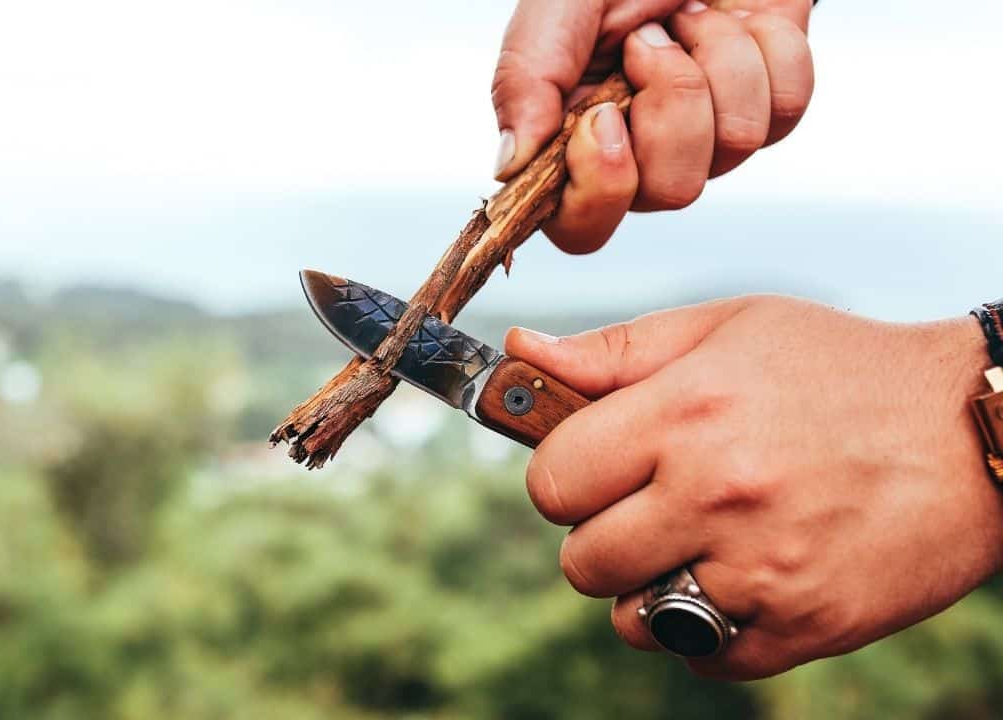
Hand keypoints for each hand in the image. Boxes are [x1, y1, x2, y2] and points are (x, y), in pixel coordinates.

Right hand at [492, 0, 813, 252]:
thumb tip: (507, 169)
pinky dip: (764, 44)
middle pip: (674, 191)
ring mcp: (711, 137)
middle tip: (649, 40)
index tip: (601, 115)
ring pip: (737, 145)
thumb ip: (523, 88)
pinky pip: (787, 105)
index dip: (601, 188)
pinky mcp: (772, 103)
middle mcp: (644, 157)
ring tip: (687, 16)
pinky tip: (735, 18)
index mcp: (577, 148)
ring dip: (714, 57)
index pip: (584, 229)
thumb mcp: (548, 16)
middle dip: (671, 101)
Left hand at [506, 296, 1002, 679]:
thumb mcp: (727, 327)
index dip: (562, 478)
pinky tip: (741, 580)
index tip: (593, 470)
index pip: (550, 482)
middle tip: (649, 507)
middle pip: (581, 560)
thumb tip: (523, 352)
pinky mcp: (806, 624)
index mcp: (685, 412)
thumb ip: (615, 351)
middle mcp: (716, 493)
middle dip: (601, 535)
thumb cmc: (840, 367)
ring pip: (632, 619)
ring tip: (697, 545)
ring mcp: (762, 568)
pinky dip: (707, 630)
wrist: (973, 425)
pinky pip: (702, 659)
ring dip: (646, 589)